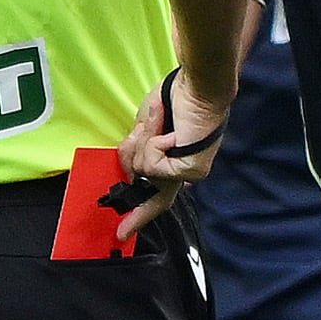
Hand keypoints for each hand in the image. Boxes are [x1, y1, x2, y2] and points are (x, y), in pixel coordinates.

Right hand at [114, 72, 232, 233]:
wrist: (198, 86)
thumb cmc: (173, 99)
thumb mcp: (145, 129)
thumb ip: (138, 153)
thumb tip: (133, 173)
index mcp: (175, 160)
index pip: (158, 195)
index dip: (139, 214)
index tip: (122, 233)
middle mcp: (183, 171)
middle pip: (155, 201)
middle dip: (137, 212)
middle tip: (127, 221)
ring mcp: (188, 173)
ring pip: (142, 172)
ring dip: (142, 144)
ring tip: (158, 125)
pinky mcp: (190, 171)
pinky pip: (151, 165)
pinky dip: (152, 144)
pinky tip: (168, 134)